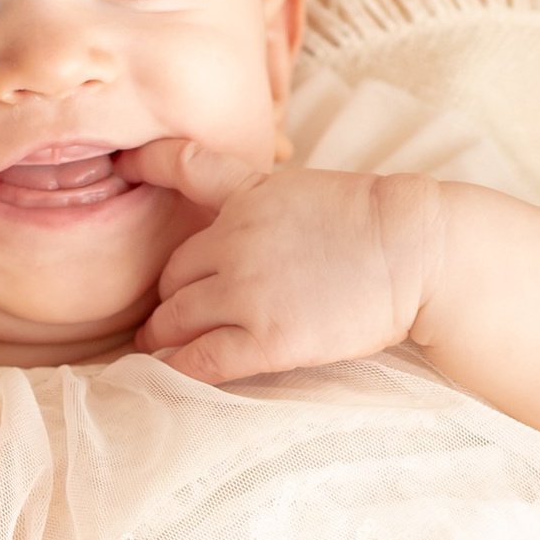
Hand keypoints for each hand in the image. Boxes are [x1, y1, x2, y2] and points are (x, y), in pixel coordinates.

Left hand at [126, 140, 439, 383]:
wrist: (418, 251)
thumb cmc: (375, 225)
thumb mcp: (306, 190)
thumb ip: (257, 204)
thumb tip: (229, 235)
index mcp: (247, 197)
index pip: (181, 169)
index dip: (144, 165)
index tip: (121, 166)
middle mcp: (234, 241)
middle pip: (173, 272)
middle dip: (169, 294)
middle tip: (169, 313)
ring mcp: (246, 292)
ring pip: (174, 319)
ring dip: (163, 336)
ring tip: (160, 348)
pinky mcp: (265, 340)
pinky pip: (198, 360)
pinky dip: (178, 369)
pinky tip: (173, 374)